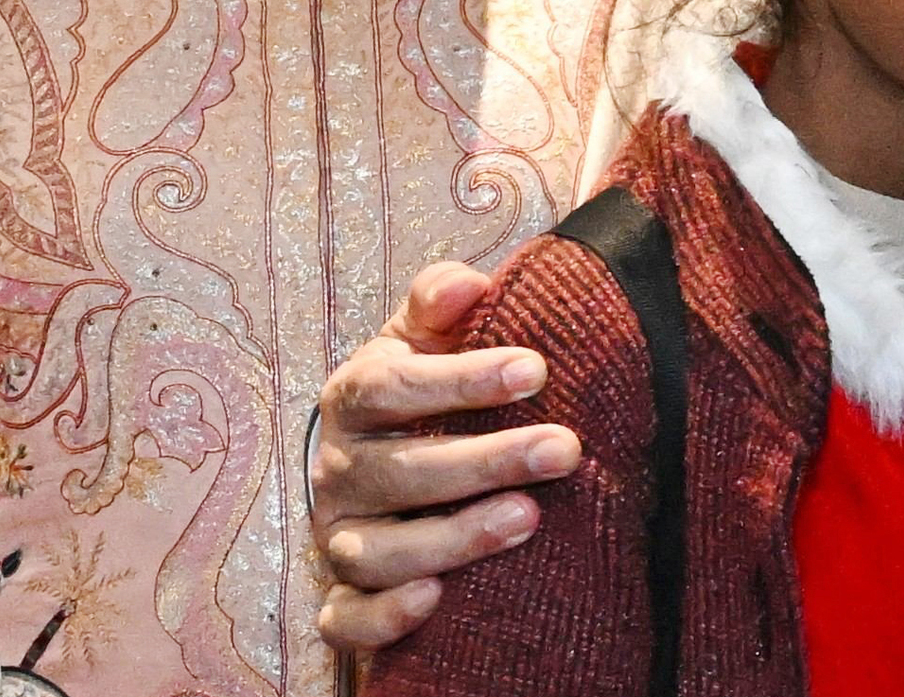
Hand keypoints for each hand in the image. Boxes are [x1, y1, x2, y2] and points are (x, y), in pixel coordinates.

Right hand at [309, 262, 574, 649]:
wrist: (375, 453)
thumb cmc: (416, 390)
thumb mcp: (422, 336)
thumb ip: (440, 303)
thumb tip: (467, 285)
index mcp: (355, 399)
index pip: (392, 386)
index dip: (460, 380)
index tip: (535, 370)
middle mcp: (339, 471)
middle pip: (397, 472)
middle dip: (484, 462)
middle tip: (564, 449)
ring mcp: (339, 537)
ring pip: (375, 551)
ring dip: (451, 539)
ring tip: (527, 520)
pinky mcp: (344, 596)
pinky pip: (345, 620)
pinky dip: (381, 617)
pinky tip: (434, 601)